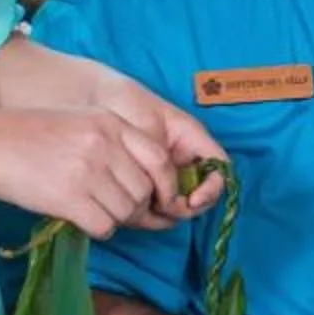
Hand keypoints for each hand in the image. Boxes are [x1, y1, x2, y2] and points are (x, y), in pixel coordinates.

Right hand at [0, 107, 174, 238]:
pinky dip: (98, 229)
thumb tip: (143, 178)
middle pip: (143, 189)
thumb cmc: (29, 133)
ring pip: (126, 210)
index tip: (161, 197)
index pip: (159, 158)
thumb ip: (113, 141)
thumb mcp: (79, 120)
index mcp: (110, 123)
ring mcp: (88, 172)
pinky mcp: (70, 199)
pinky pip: (104, 225)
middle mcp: (104, 146)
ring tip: (94, 211)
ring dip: (116, 218)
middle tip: (118, 209)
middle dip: (137, 206)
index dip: (166, 183)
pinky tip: (82, 219)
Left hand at [83, 69, 226, 225]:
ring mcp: (166, 173)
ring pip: (179, 203)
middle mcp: (184, 158)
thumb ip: (159, 161)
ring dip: (167, 214)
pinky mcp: (147, 185)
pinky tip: (135, 214)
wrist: (93, 99)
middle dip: (186, 208)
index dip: (212, 188)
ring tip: (145, 215)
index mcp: (192, 138)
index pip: (220, 167)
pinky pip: (157, 205)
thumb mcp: (146, 128)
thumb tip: (170, 198)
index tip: (192, 200)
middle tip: (164, 212)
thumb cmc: (123, 103)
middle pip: (201, 193)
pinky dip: (150, 214)